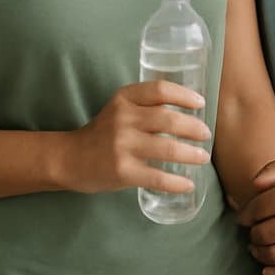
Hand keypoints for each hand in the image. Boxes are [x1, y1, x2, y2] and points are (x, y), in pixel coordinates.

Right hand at [63, 81, 210, 193]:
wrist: (67, 159)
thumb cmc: (103, 133)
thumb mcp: (120, 109)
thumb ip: (147, 106)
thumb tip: (192, 112)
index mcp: (124, 99)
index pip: (160, 90)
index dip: (184, 95)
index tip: (201, 103)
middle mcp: (123, 120)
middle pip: (169, 119)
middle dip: (194, 127)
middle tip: (206, 135)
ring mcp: (122, 146)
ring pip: (168, 148)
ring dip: (192, 154)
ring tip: (203, 158)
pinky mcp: (122, 171)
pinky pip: (157, 177)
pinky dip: (176, 182)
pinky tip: (188, 184)